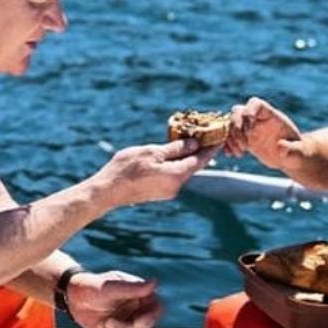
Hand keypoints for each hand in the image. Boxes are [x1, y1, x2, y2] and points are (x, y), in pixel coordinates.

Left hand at [65, 270, 162, 327]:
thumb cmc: (92, 288)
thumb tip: (155, 283)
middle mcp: (138, 308)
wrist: (73, 298)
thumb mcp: (110, 288)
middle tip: (107, 322)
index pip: (158, 308)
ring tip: (103, 323)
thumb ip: (132, 288)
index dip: (151, 318)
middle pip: (146, 327)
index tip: (137, 322)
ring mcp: (129, 320)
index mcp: (140, 294)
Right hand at [95, 139, 216, 206]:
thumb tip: (194, 144)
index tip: (220, 138)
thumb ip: (175, 148)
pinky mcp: (159, 192)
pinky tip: (171, 154)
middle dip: (199, 150)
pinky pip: (173, 175)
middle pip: (193, 166)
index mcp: (176, 176)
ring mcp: (167, 191)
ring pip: (182, 170)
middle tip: (205, 135)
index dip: (211, 148)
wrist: (107, 191)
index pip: (200, 160)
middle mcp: (176, 186)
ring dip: (186, 157)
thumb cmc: (127, 169)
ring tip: (188, 141)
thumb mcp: (152, 152)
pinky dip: (176, 164)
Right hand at [224, 97, 303, 171]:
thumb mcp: (297, 153)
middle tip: (244, 145)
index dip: (249, 110)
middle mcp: (258, 119)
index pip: (256, 104)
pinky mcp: (244, 139)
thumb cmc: (298, 153)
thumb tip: (281, 147)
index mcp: (272, 117)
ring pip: (231, 124)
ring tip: (240, 152)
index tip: (249, 125)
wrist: (291, 158)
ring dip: (230, 138)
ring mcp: (250, 128)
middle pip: (239, 111)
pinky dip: (226, 144)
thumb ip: (292, 150)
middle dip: (236, 126)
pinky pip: (229, 137)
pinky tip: (231, 155)